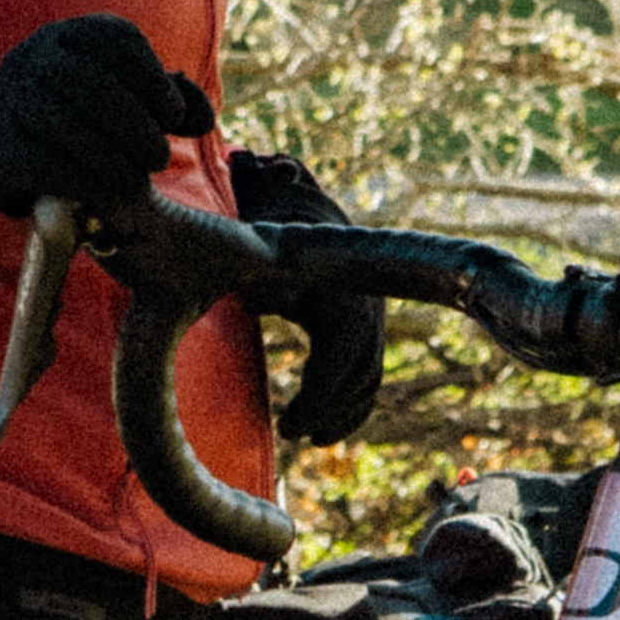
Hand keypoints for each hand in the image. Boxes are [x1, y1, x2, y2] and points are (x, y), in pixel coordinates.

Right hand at [0, 15, 208, 219]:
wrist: (6, 143)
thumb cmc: (83, 115)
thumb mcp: (127, 98)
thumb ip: (171, 102)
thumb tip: (203, 120)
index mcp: (74, 33)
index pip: (118, 39)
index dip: (154, 78)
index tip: (174, 117)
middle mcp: (36, 55)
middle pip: (91, 84)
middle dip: (135, 125)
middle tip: (160, 159)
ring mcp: (10, 98)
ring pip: (65, 124)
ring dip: (113, 158)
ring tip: (137, 180)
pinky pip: (44, 162)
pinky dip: (84, 179)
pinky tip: (107, 191)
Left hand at [223, 146, 384, 444]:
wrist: (306, 215)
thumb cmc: (271, 226)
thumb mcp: (259, 229)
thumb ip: (252, 222)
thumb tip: (249, 180)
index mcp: (341, 287)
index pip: (344, 350)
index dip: (321, 392)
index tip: (290, 422)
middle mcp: (366, 306)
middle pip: (362, 373)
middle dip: (330, 409)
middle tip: (295, 433)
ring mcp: (371, 322)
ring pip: (368, 380)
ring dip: (341, 414)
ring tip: (307, 439)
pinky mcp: (364, 336)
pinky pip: (366, 381)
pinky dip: (348, 409)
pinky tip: (321, 432)